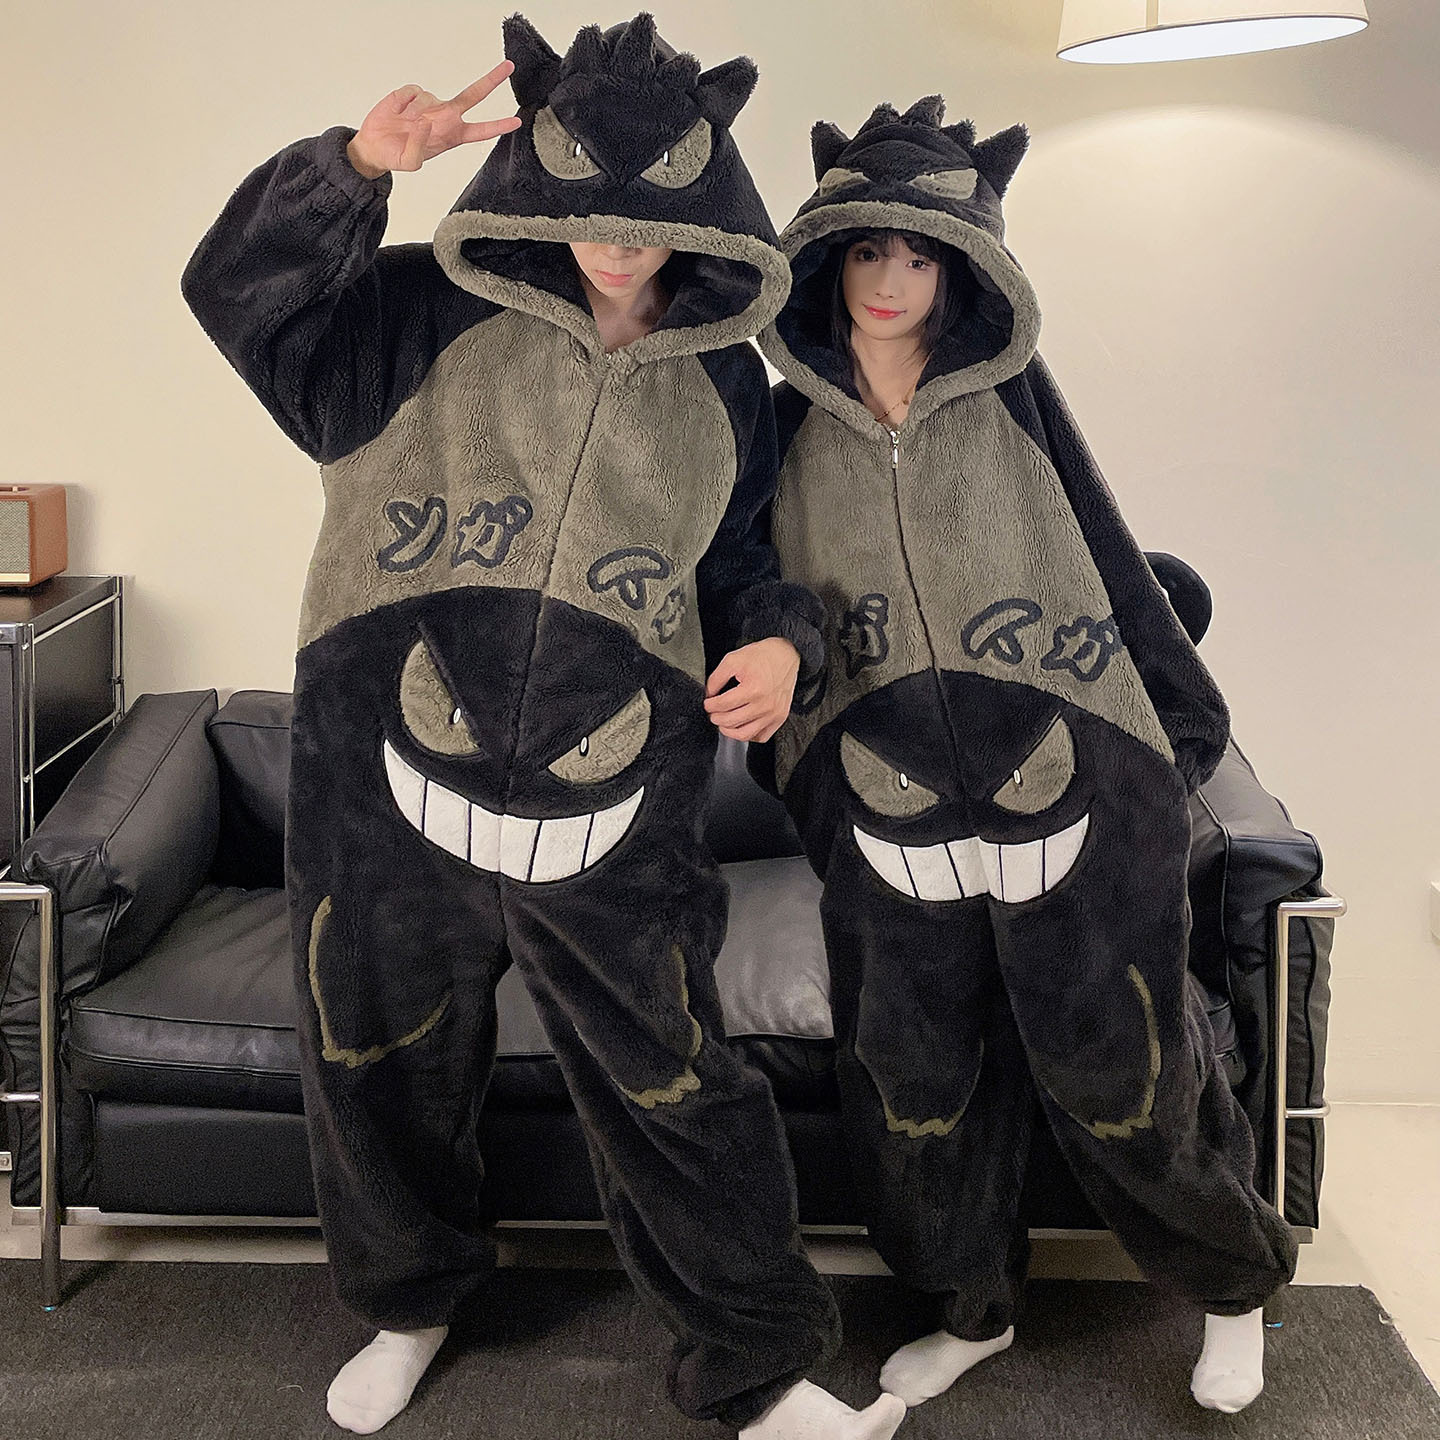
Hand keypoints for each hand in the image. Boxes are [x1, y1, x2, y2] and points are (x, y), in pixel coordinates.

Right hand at [346, 61, 521, 178]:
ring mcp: (430, 104)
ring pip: (429, 99)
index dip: (498, 126)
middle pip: (473, 95)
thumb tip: (425, 123)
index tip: (516, 122)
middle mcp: (446, 117)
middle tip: (508, 67)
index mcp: (452, 136)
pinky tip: (397, 112)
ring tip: (403, 124)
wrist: (374, 145)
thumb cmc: (395, 155)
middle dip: (491, 80)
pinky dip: (403, 102)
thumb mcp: (409, 162)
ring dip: (415, 111)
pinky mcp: (413, 93)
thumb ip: (419, 147)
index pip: (480, 131)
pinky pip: (412, 92)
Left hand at [702, 638, 800, 742]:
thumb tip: (709, 695)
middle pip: (731, 721)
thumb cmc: (762, 656)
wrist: (786, 655)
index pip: (723, 705)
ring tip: (724, 722)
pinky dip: (748, 735)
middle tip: (713, 712)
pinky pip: (761, 736)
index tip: (708, 703)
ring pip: (745, 734)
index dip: (710, 705)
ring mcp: (774, 714)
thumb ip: (716, 678)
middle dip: (716, 718)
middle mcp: (765, 704)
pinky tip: (742, 725)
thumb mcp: (733, 660)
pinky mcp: (780, 718)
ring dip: (729, 730)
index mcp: (753, 689)